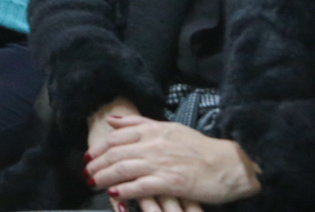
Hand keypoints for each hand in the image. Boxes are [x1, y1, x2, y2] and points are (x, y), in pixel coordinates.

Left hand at [88, 114, 259, 205]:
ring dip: (104, 177)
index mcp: (152, 130)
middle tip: (86, 173)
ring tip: (93, 183)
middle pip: (115, 153)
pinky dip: (124, 190)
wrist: (229, 164)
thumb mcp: (169, 127)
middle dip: (96, 164)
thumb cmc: (200, 147)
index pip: (115, 137)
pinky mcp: (170, 182)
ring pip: (123, 169)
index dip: (98, 148)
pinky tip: (114, 194)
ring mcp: (161, 163)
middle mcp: (153, 144)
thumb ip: (139, 124)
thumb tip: (111, 119)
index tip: (88, 157)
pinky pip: (140, 186)